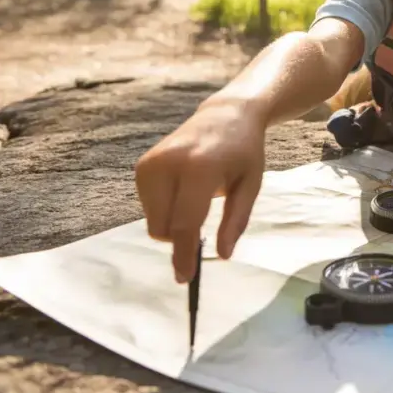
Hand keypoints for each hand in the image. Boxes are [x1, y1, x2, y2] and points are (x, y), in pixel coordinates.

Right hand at [134, 98, 266, 281]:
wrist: (226, 114)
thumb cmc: (244, 152)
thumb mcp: (250, 185)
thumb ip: (236, 221)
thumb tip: (222, 255)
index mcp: (199, 168)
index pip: (185, 222)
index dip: (184, 254)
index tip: (185, 278)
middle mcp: (168, 164)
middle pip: (162, 227)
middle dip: (181, 240)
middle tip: (206, 231)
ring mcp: (150, 164)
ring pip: (153, 220)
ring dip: (173, 222)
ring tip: (198, 197)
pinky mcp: (141, 166)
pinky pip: (148, 207)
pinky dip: (166, 209)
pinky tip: (185, 188)